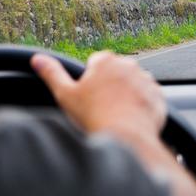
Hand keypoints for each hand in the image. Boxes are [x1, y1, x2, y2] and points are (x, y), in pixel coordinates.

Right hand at [31, 51, 166, 135]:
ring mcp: (146, 80)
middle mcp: (129, 65)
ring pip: (133, 86)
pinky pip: (148, 99)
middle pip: (115, 74)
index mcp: (106, 61)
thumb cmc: (93, 116)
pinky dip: (142, 107)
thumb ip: (52, 73)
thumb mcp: (65, 95)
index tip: (89, 97)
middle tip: (102, 108)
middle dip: (110, 87)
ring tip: (117, 116)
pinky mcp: (158, 96)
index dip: (90, 81)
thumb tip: (37, 58)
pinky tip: (131, 120)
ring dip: (127, 96)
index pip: (96, 64)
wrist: (126, 136)